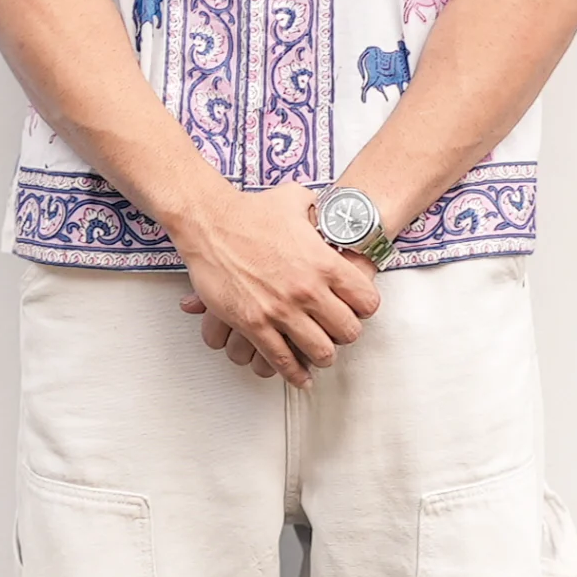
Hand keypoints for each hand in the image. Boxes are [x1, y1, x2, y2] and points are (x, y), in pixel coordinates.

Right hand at [173, 183, 382, 383]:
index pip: (366, 300)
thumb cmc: (250, 210)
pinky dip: (294, 374)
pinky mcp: (254, 324)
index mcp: (324, 262)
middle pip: (348, 331)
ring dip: (323, 356)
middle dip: (346, 335)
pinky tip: (301, 377)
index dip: (365, 307)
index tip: (358, 309)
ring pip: (319, 351)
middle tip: (339, 333)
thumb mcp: (295, 198)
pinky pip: (282, 360)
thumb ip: (317, 206)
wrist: (210, 222)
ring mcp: (281, 310)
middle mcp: (308, 289)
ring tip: (321, 355)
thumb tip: (324, 207)